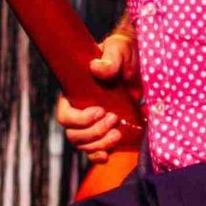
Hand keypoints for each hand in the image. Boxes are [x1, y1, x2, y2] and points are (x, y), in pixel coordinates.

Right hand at [56, 24, 139, 164]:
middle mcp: (79, 111)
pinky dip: (98, 156)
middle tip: (114, 119)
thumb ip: (110, 58)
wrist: (140, 65)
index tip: (100, 110)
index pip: (65, 115)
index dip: (79, 119)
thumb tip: (97, 68)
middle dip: (94, 132)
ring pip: (83, 145)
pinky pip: (94, 152)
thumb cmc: (124, 53)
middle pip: (73, 134)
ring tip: (118, 133)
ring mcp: (91, 124)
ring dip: (100, 143)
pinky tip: (108, 154)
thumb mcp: (119, 50)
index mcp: (74, 93)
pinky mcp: (104, 132)